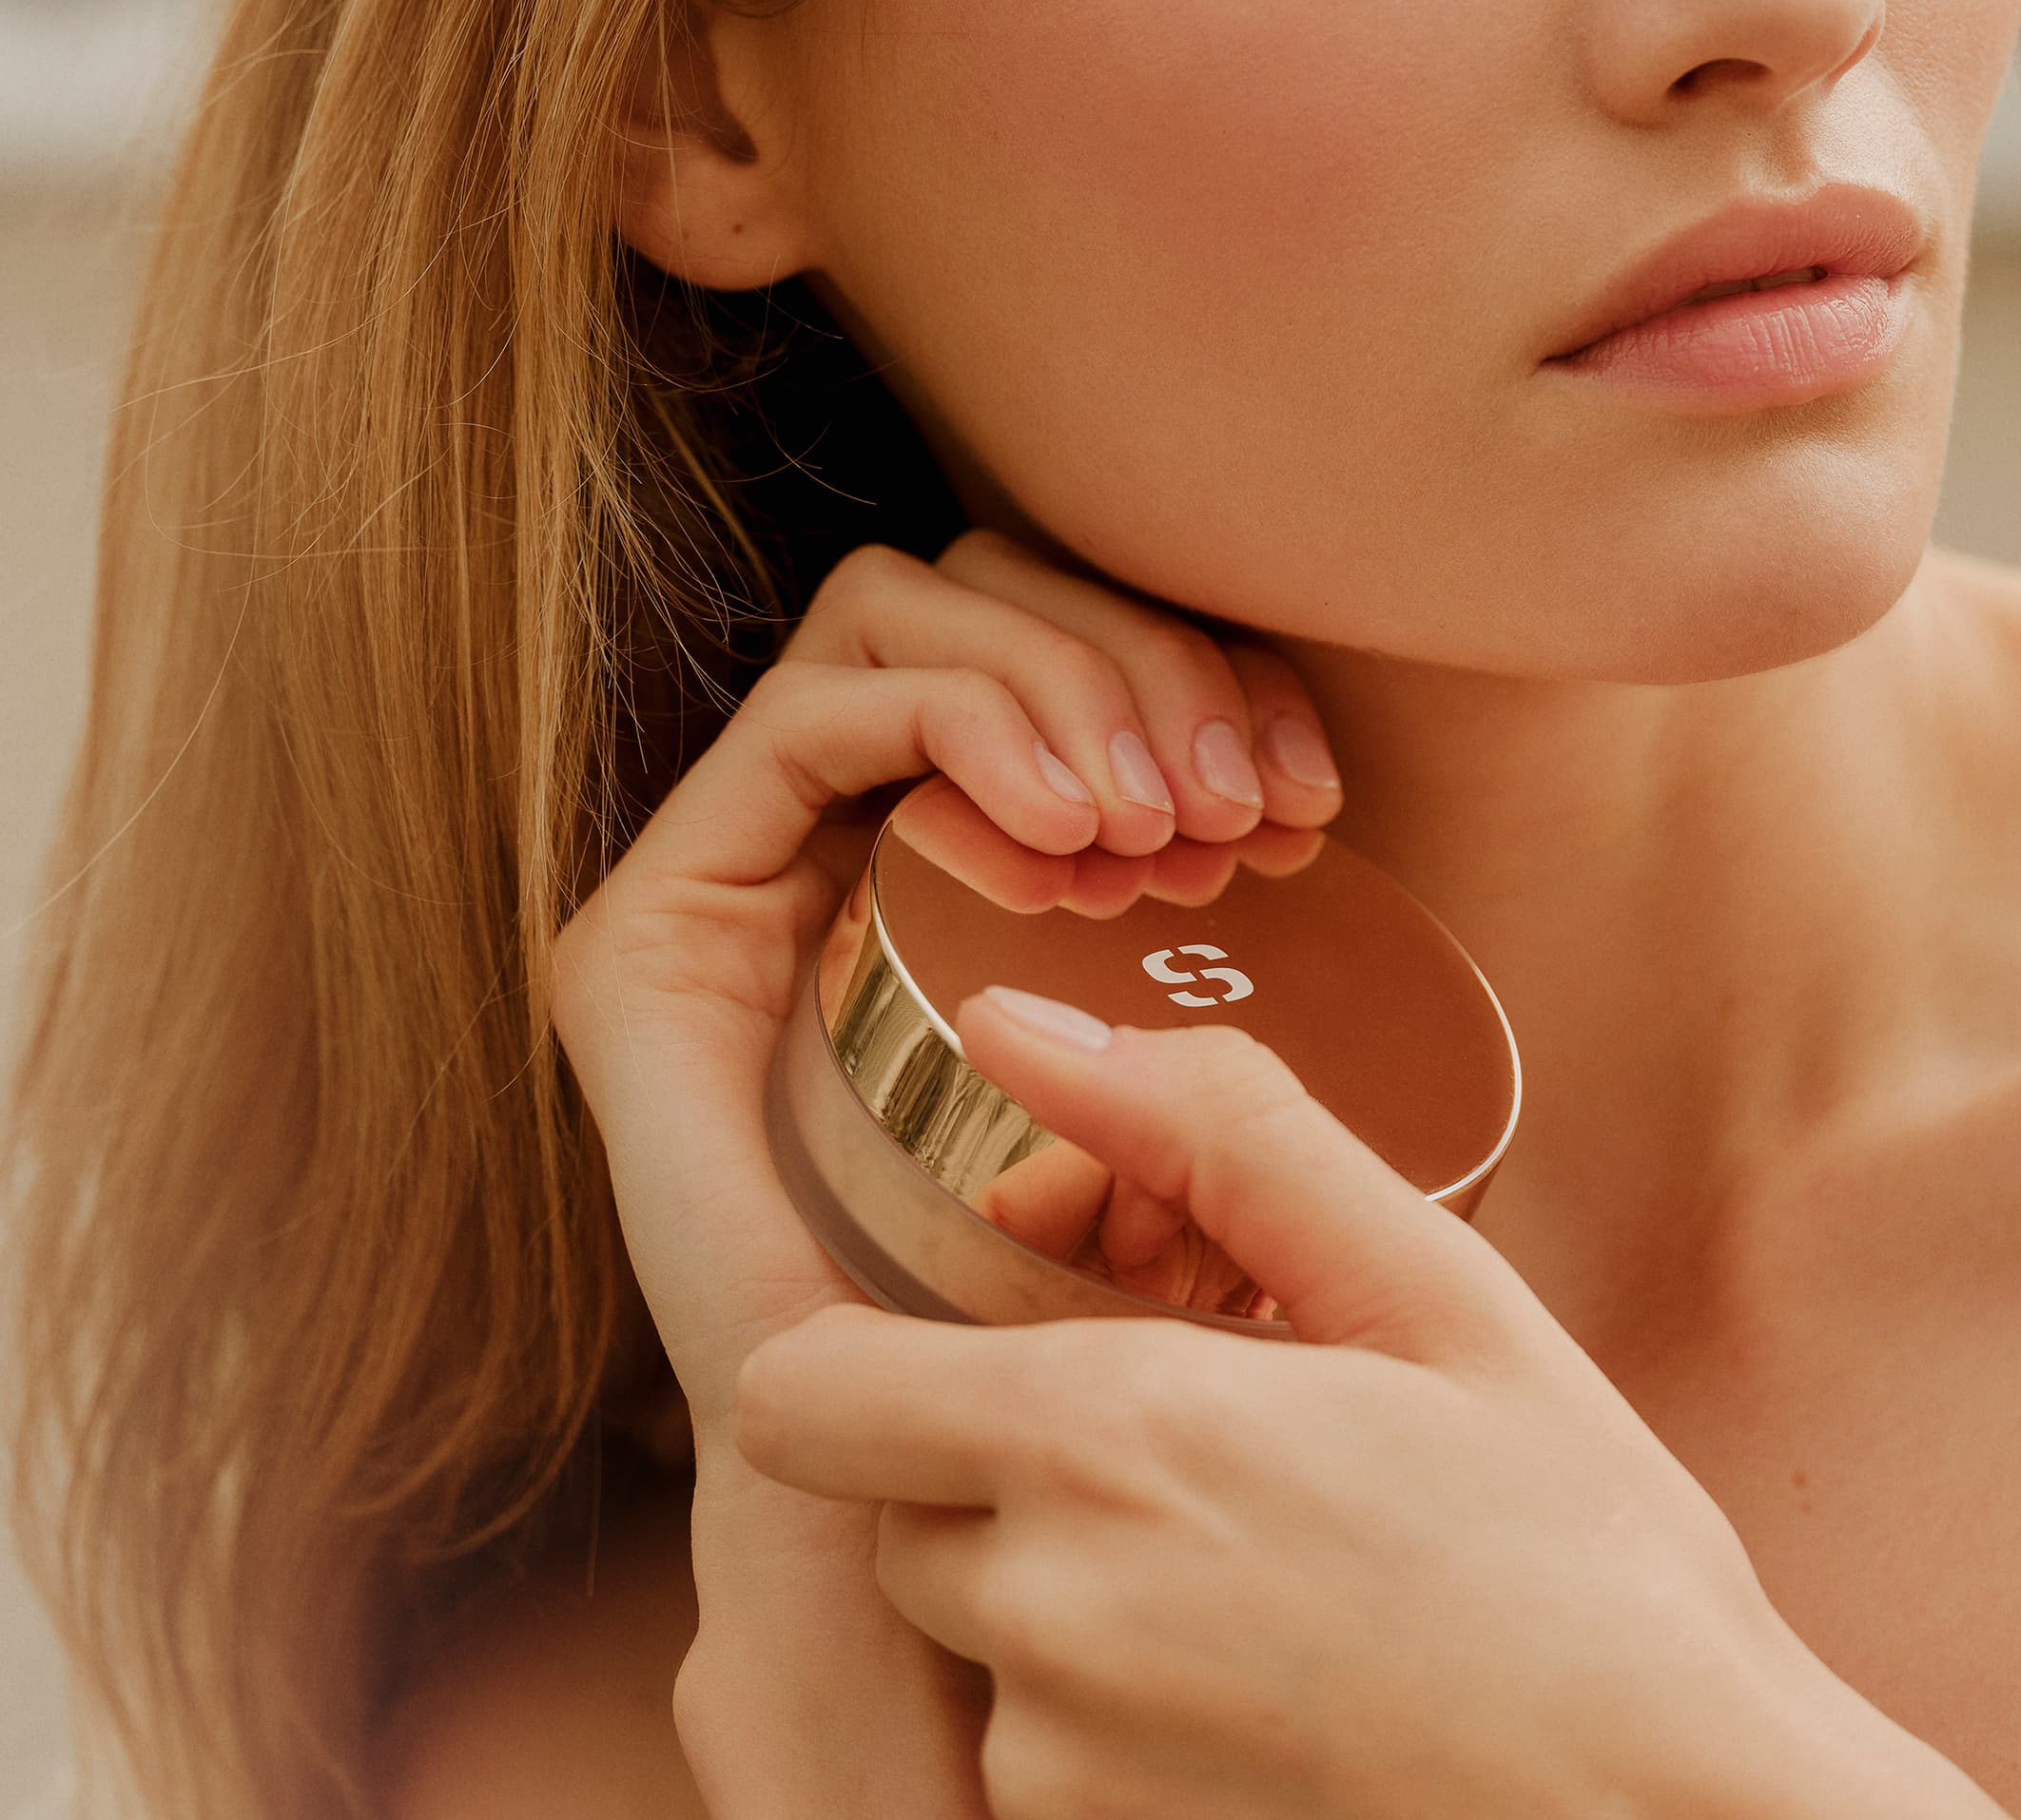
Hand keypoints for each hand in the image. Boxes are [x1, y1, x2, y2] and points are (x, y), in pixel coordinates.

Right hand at [548, 533, 1345, 1815]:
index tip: (1303, 789)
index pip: (1048, 635)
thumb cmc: (1078, 1296)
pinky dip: (958, 727)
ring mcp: (723, 878)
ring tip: (1156, 829)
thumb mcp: (1185, 1062)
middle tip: (1232, 809)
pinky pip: (808, 719)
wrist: (926, 1494)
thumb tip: (1305, 788)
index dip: (1187, 661)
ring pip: (897, 614)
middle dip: (1130, 660)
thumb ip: (1203, 932)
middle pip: (974, 592)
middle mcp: (817, 838)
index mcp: (938, 845)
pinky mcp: (648, 930)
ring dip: (1059, 685)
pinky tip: (1066, 829)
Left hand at [735, 999, 2011, 1819]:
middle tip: (1190, 1431)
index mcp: (1108, 1439)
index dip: (884, 1342)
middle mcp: (1044, 1619)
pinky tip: (1271, 1672)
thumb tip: (1016, 1025)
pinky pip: (1036, 1757)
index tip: (1030, 1327)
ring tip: (1263, 1561)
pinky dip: (1115, 1707)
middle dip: (1000, 1453)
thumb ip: (1213, 1126)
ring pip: (970, 1634)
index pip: (800, 1389)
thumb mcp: (1431, 1288)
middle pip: (892, 1503)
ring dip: (1065, 1585)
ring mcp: (1059, 1777)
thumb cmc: (1583, 1553)